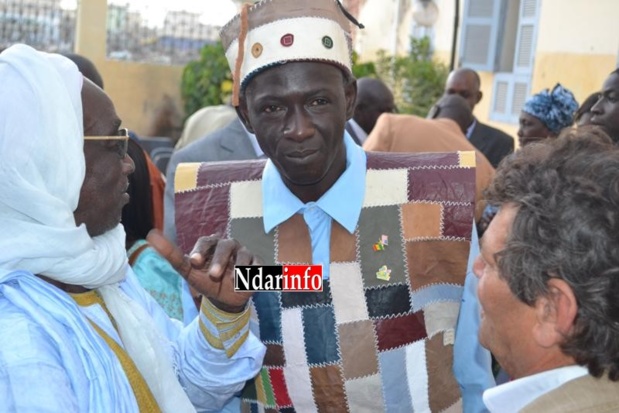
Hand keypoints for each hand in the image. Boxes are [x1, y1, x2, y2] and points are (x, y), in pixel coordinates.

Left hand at [146, 230, 260, 312]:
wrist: (224, 298)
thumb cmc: (204, 280)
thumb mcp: (187, 270)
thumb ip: (171, 253)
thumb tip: (151, 235)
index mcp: (211, 244)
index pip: (206, 241)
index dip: (201, 250)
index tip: (194, 262)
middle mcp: (229, 245)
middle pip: (226, 246)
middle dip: (220, 260)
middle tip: (214, 275)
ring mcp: (244, 254)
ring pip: (244, 254)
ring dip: (239, 267)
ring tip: (233, 280)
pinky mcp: (257, 265)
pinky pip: (258, 266)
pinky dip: (254, 273)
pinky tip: (249, 281)